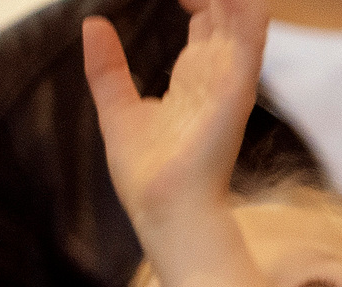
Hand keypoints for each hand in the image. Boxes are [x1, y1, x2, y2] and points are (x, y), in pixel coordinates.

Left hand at [83, 0, 263, 243]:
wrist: (164, 210)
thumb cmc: (150, 175)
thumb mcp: (118, 109)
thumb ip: (108, 69)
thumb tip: (94, 24)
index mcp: (196, 82)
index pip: (209, 28)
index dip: (199, 2)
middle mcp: (218, 80)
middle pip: (228, 19)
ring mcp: (229, 87)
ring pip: (242, 25)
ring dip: (232, 2)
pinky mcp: (235, 97)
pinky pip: (248, 49)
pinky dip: (247, 20)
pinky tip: (239, 1)